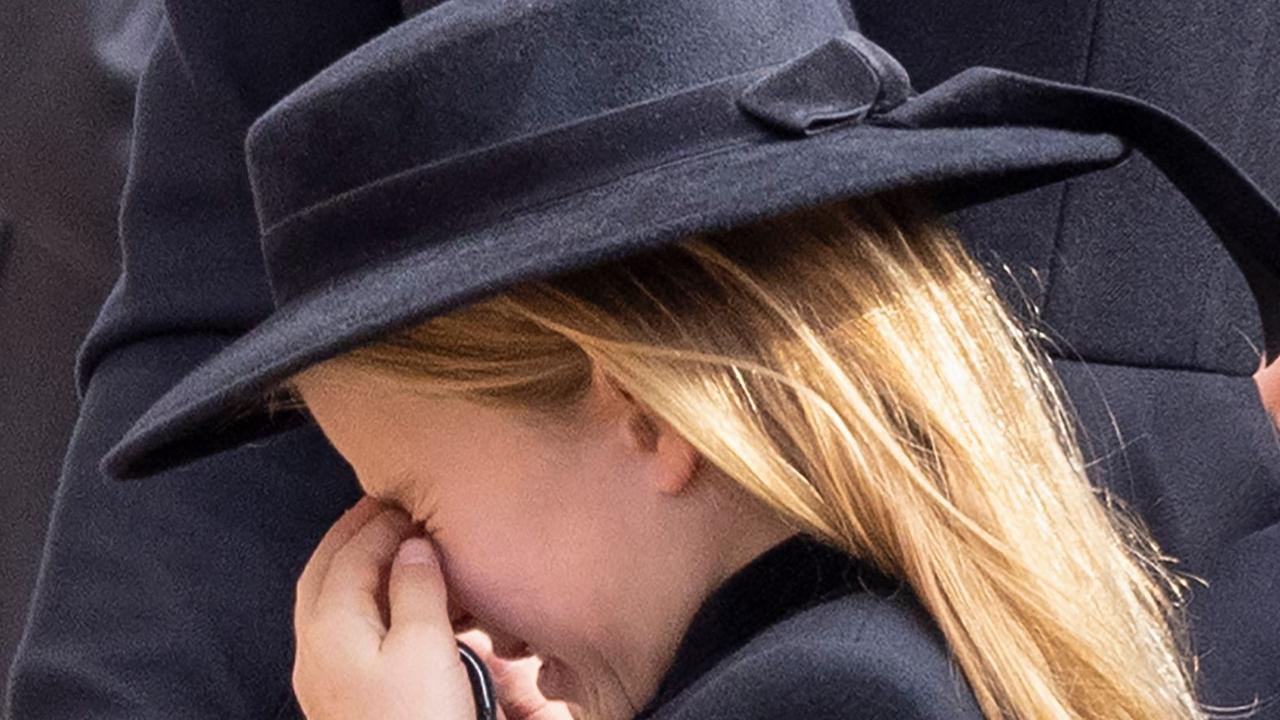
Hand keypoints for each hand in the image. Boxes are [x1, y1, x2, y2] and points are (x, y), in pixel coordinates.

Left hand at [292, 495, 573, 719]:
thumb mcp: (427, 648)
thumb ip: (416, 589)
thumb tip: (412, 546)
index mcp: (332, 625)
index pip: (352, 552)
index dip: (383, 521)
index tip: (412, 502)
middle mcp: (315, 646)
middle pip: (323, 569)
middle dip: (352, 531)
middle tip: (385, 507)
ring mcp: (321, 674)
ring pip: (325, 597)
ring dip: (352, 562)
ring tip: (387, 545)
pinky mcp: (339, 694)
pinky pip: (338, 624)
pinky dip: (358, 594)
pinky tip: (387, 602)